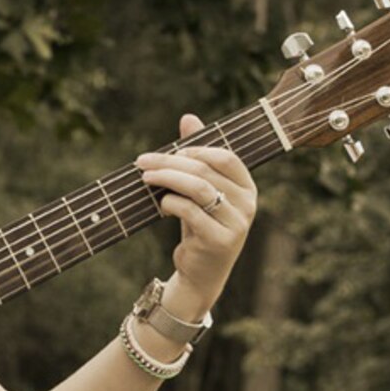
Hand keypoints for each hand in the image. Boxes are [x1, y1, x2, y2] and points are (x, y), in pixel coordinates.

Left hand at [136, 113, 258, 315]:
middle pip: (205, 169)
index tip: (168, 152)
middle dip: (169, 161)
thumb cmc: (200, 226)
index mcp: (248, 187)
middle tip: (141, 161)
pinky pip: (190, 212)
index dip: (195, 149)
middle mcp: (248, 204)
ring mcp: (237, 223)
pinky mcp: (220, 241)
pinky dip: (170, 203)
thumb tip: (188, 117)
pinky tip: (160, 204)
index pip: (225, 156)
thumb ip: (197, 156)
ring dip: (166, 178)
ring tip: (144, 177)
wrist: (202, 273)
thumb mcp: (200, 191)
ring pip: (197, 188)